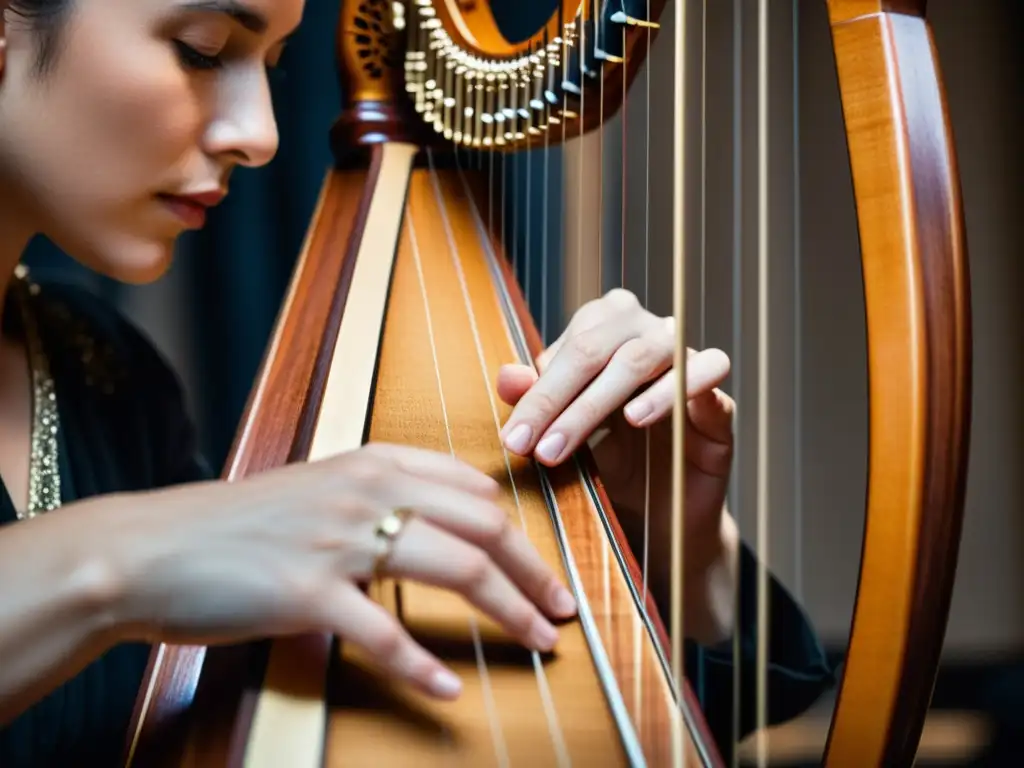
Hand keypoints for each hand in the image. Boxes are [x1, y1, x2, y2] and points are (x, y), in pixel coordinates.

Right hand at [109, 443, 576, 699]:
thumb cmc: (237, 525)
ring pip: (456, 568)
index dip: (523, 532)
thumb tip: (440, 520)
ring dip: (509, 611)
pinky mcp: (308, 592)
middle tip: (560, 609)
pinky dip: (423, 666)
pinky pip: (385, 632)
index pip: (476, 490)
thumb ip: (378, 495)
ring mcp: (339, 540)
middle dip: (534, 571)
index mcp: (373, 463)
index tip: (545, 566)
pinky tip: (448, 690)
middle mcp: (365, 491)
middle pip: (483, 526)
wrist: (152, 549)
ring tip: (538, 643)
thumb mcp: (316, 489)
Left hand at [496, 288, 733, 589]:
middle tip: (531, 447)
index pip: (570, 346)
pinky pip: (706, 373)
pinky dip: (669, 392)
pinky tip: (637, 417)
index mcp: (608, 329)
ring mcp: (687, 361)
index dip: (539, 390)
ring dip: (600, 400)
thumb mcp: (563, 433)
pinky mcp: (719, 399)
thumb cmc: (608, 460)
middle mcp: (648, 332)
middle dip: (558, 398)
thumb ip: (537, 401)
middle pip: (601, 346)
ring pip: (646, 355)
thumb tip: (506, 376)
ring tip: (569, 441)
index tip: (513, 437)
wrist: (659, 515)